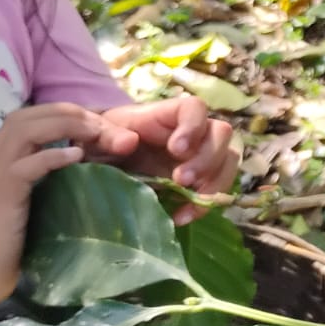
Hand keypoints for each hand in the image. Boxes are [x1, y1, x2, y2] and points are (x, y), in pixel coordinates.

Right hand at [0, 104, 140, 307]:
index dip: (67, 113)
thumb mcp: (31, 206)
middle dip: (69, 113)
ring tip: (96, 133)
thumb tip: (91, 166)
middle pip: (27, 116)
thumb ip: (51, 183)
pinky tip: (77, 157)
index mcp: (0, 162)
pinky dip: (52, 156)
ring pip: (23, 130)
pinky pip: (23, 167)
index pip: (30, 119)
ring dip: (65, 125)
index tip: (102, 120)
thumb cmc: (5, 247)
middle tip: (105, 125)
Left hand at [100, 97, 239, 224]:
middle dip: (207, 159)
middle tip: (181, 180)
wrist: (102, 165)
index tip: (177, 150)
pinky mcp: (199, 179)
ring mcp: (199, 155)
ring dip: (214, 182)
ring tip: (186, 203)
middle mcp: (192, 132)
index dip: (193, 127)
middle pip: (221, 134)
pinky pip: (217, 188)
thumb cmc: (101, 142)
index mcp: (168, 115)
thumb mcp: (96, 135)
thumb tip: (129, 142)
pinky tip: (181, 216)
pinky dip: (204, 205)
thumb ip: (108, 134)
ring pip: (228, 160)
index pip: (195, 108)